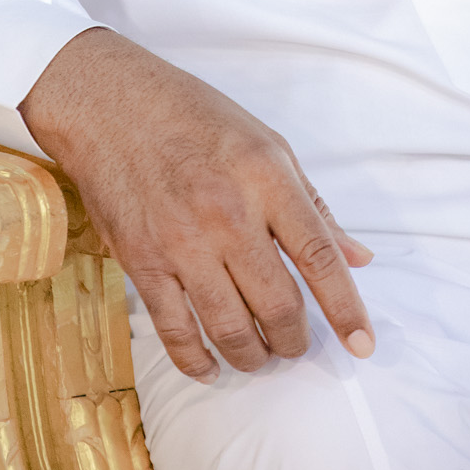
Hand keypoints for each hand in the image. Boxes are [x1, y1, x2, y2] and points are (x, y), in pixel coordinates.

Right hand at [20, 27, 374, 380]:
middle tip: (296, 345)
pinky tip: (211, 366)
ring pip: (230, 328)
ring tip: (260, 354)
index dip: (346, 310)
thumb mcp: (267, 143)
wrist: (107, 103)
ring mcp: (181, 241)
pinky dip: (197, 360)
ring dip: (253, 355)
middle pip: (278, 305)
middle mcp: (227, 213)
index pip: (319, 257)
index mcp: (266, 178)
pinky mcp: (141, 260)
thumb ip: (312, 204)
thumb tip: (358, 258)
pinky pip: (175, 330)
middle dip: (295, 340)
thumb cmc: (193, 116)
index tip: (362, 345)